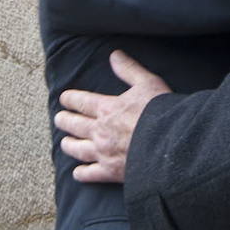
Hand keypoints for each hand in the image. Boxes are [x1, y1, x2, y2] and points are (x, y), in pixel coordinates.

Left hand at [55, 50, 170, 183]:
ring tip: (64, 143)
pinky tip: (78, 173)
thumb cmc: (160, 112)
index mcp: (107, 108)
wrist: (170, 144)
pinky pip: (90, 174)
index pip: (81, 101)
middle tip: (59, 119)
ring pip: (77, 149)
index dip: (70, 99)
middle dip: (64, 121)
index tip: (64, 98)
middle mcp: (100, 131)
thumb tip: (114, 55)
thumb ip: (128, 69)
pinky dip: (82, 173)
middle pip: (74, 125)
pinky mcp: (110, 171)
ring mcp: (103, 152)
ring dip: (68, 145)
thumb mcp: (147, 83)